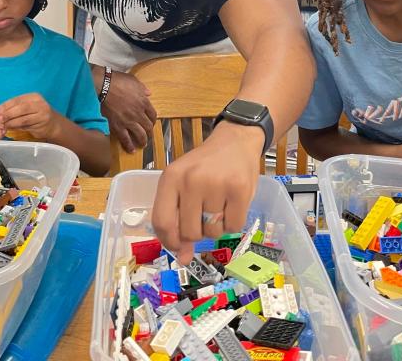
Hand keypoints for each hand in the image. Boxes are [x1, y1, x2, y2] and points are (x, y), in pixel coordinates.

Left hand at [0, 93, 59, 138]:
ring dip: (11, 123)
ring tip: (2, 126)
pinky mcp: (42, 125)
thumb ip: (14, 109)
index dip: (5, 106)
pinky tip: (10, 129)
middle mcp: (40, 104)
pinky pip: (26, 126)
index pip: (17, 100)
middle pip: (21, 108)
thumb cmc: (36, 114)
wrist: (53, 124)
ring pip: (23, 119)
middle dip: (8, 114)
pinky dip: (16, 128)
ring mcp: (42, 114)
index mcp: (34, 97)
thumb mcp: (27, 107)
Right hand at [98, 69, 155, 152]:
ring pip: (140, 135)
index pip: (153, 114)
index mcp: (144, 102)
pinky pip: (125, 139)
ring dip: (142, 141)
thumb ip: (142, 88)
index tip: (151, 122)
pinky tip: (131, 150)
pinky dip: (129, 145)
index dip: (153, 120)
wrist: (103, 87)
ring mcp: (129, 121)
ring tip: (142, 145)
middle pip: (148, 127)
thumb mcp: (134, 81)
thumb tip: (148, 93)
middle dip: (150, 132)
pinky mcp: (118, 126)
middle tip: (148, 136)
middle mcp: (139, 113)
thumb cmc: (118, 81)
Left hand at [151, 122, 263, 263]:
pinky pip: (234, 226)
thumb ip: (178, 220)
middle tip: (204, 215)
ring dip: (216, 227)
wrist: (235, 141)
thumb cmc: (205, 167)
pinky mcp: (240, 189)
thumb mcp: (184, 186)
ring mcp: (216, 184)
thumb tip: (183, 260)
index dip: (169, 241)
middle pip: (189, 232)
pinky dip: (233, 222)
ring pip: (213, 232)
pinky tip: (232, 205)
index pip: (162, 222)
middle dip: (198, 232)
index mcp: (171, 177)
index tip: (178, 246)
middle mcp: (191, 180)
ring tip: (219, 205)